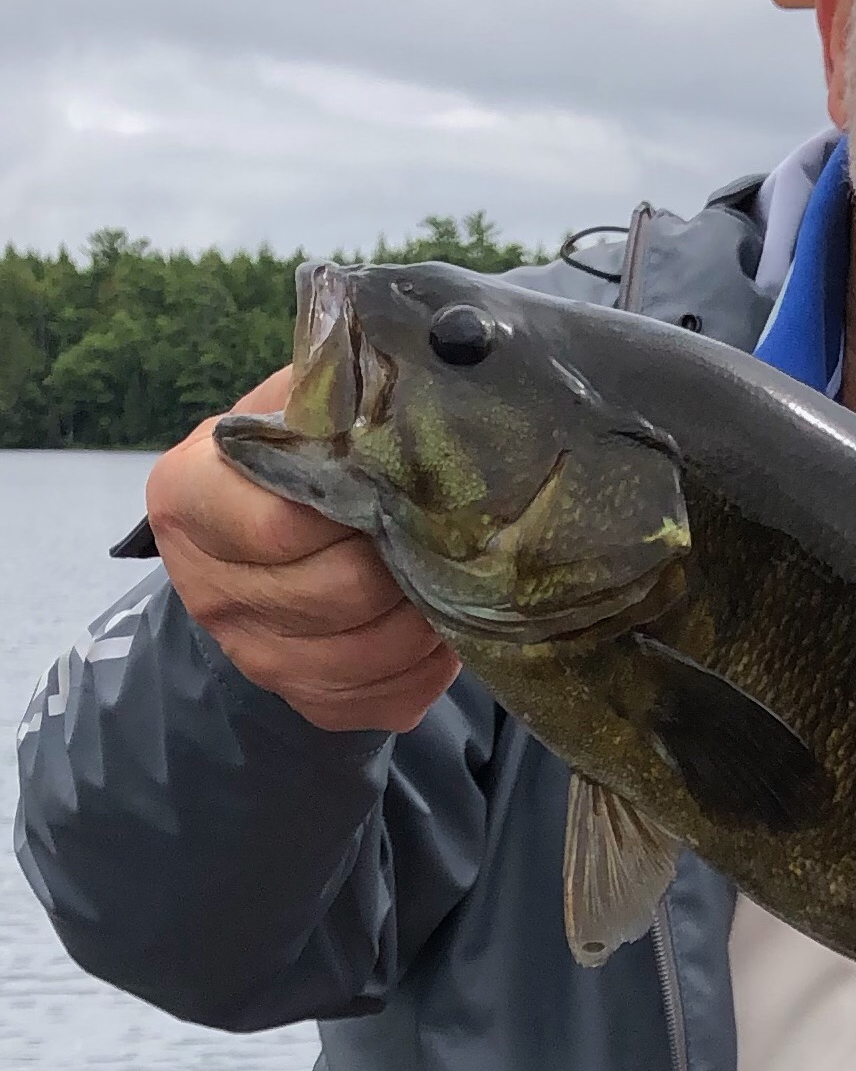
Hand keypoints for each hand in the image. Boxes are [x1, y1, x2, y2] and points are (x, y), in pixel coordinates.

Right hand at [146, 367, 458, 732]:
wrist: (276, 522)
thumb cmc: (300, 447)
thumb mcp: (302, 400)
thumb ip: (335, 390)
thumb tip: (414, 369)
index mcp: (187, 497)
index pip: (281, 525)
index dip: (356, 508)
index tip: (399, 484)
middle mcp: (203, 586)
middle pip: (334, 594)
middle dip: (405, 563)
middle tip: (446, 532)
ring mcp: (249, 653)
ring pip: (365, 657)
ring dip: (428, 619)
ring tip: (453, 576)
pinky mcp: (302, 698)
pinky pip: (382, 700)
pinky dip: (429, 667)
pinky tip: (443, 626)